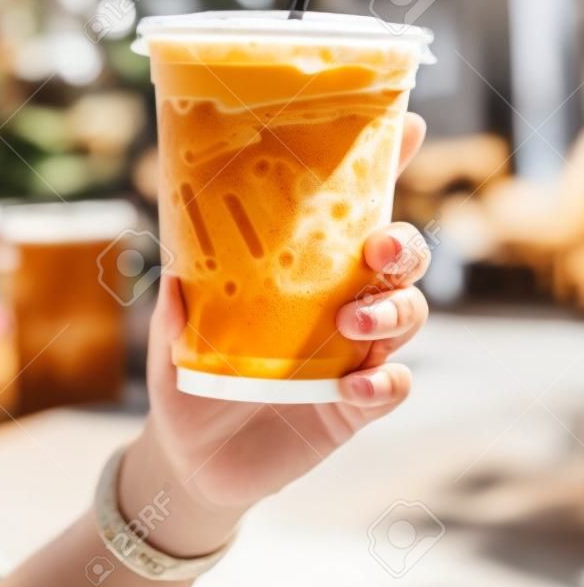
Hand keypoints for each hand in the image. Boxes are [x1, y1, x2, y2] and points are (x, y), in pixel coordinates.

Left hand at [120, 113, 429, 558]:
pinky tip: (353, 386)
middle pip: (400, 259)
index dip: (388, 168)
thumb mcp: (174, 337)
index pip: (354, 211)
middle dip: (405, 244)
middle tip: (380, 246)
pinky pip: (393, 386)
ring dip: (391, 311)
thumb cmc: (190, 376)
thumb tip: (173, 277)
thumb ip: (177, 308)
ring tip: (350, 325)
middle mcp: (340, 301)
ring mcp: (354, 353)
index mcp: (304, 270)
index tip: (412, 127)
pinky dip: (384, 382)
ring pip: (408, 314)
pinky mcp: (356, 404)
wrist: (193, 459)